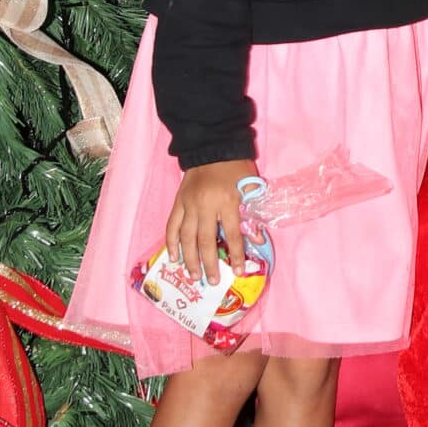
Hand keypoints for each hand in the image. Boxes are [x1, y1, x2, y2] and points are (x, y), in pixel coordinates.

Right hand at [165, 162, 249, 287]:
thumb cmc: (236, 167)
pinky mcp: (178, 202)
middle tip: (212, 281)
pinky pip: (172, 225)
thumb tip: (256, 240)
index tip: (236, 271)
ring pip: (186, 237)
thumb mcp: (250, 187)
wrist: (213, 145)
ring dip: (189, 259)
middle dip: (209, 264)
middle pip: (206, 240)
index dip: (235, 254)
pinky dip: (171, 242)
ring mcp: (189, 204)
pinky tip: (174, 257)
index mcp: (227, 201)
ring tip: (193, 275)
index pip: (232, 234)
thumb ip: (251, 213)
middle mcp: (205, 205)